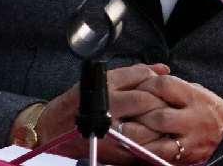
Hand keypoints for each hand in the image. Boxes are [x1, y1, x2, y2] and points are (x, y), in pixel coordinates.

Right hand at [36, 63, 171, 164]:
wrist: (52, 133)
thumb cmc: (79, 103)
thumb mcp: (104, 80)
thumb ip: (136, 73)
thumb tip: (164, 69)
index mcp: (104, 89)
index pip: (143, 84)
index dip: (159, 86)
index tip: (165, 89)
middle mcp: (106, 110)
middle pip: (146, 104)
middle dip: (162, 104)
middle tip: (170, 105)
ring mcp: (109, 134)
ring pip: (146, 128)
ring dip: (159, 125)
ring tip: (164, 122)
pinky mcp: (111, 153)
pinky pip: (140, 148)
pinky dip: (151, 142)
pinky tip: (155, 137)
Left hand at [124, 73, 222, 163]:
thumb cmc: (215, 112)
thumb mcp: (199, 92)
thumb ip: (177, 88)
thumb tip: (149, 81)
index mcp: (194, 96)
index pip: (164, 85)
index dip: (146, 85)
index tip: (136, 88)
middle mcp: (192, 116)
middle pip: (158, 113)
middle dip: (138, 112)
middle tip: (124, 111)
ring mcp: (188, 137)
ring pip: (157, 135)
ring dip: (136, 132)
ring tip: (124, 129)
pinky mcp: (185, 154)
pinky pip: (160, 153)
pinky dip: (145, 149)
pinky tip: (136, 145)